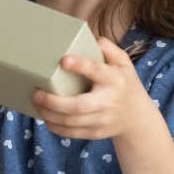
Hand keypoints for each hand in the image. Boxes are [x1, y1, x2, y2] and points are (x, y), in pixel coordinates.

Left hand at [31, 37, 158, 141]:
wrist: (137, 118)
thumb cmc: (125, 85)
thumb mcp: (124, 64)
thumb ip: (110, 50)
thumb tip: (93, 39)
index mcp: (115, 80)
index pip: (97, 72)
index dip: (81, 66)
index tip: (64, 60)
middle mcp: (108, 102)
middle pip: (79, 106)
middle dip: (54, 102)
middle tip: (36, 93)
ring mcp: (102, 120)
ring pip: (71, 122)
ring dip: (49, 114)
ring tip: (35, 103)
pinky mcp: (95, 133)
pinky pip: (71, 133)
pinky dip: (55, 127)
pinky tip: (44, 117)